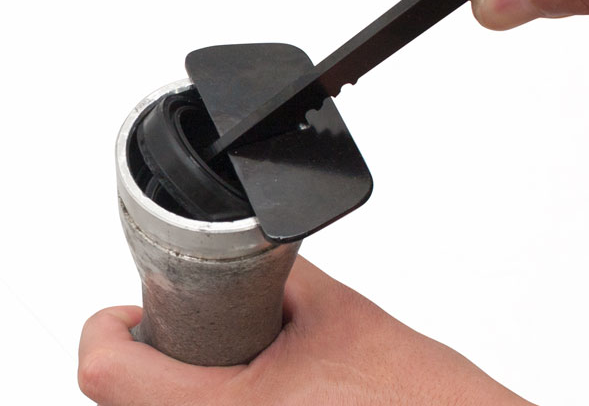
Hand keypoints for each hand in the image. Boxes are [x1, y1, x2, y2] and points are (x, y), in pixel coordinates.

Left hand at [79, 257, 533, 405]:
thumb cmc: (421, 397)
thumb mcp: (341, 314)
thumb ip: (280, 278)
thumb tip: (248, 258)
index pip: (106, 371)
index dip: (110, 328)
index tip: (130, 310)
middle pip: (133, 399)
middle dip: (163, 351)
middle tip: (204, 326)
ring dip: (188, 380)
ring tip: (244, 356)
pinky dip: (218, 402)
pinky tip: (266, 386)